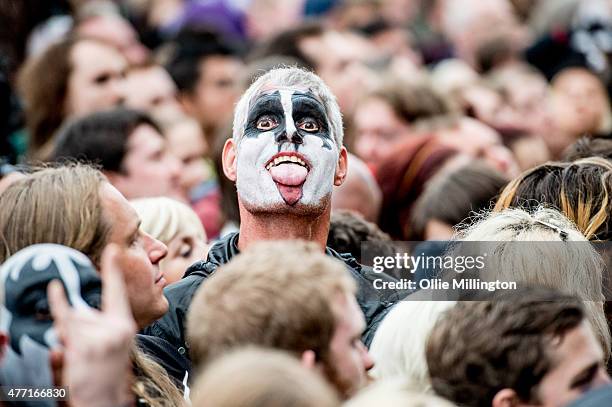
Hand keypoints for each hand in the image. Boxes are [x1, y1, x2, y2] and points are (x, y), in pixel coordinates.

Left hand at [48, 244, 136, 406]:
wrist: (105, 401)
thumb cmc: (105, 373)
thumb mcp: (108, 345)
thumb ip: (97, 325)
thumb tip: (73, 312)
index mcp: (125, 325)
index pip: (117, 293)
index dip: (113, 269)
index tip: (112, 248)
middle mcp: (118, 328)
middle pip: (82, 313)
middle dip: (74, 329)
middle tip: (86, 353)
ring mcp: (103, 337)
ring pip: (72, 322)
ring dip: (68, 340)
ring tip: (80, 360)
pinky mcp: (87, 347)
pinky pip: (65, 327)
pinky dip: (58, 318)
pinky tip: (57, 307)